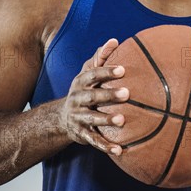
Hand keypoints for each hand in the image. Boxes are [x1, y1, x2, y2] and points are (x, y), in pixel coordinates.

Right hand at [58, 38, 128, 155]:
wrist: (63, 117)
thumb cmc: (85, 89)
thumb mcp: (88, 71)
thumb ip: (101, 57)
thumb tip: (114, 40)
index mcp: (81, 82)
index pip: (93, 74)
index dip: (107, 71)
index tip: (123, 69)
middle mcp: (78, 99)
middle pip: (92, 97)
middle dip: (109, 95)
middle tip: (127, 93)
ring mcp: (79, 117)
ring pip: (92, 119)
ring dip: (106, 120)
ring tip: (122, 120)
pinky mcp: (82, 134)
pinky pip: (94, 141)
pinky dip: (106, 146)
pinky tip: (120, 150)